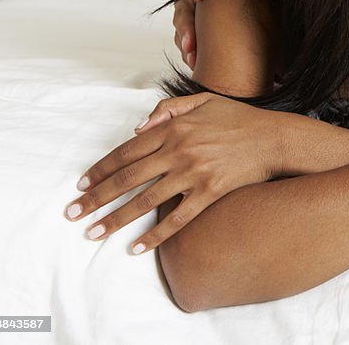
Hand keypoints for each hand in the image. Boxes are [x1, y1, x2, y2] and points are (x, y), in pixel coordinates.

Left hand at [64, 93, 297, 253]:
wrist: (275, 138)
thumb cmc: (240, 119)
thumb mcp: (204, 101)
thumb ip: (168, 109)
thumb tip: (137, 129)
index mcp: (174, 128)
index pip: (126, 151)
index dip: (101, 170)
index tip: (82, 186)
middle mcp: (179, 150)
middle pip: (127, 178)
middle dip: (96, 198)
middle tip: (73, 214)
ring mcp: (194, 173)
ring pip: (146, 200)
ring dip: (116, 219)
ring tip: (93, 233)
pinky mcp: (210, 192)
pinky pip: (177, 218)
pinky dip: (155, 235)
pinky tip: (136, 248)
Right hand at [174, 0, 252, 67]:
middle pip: (183, 6)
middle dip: (186, 25)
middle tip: (192, 42)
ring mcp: (200, 11)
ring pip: (184, 25)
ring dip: (186, 40)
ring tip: (193, 57)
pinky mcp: (204, 29)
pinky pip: (190, 40)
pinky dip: (192, 51)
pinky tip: (196, 63)